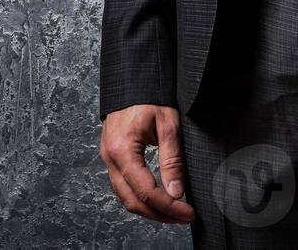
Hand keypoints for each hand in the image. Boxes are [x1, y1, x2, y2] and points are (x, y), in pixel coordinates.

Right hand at [100, 104, 194, 223]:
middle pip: (133, 201)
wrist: (131, 81)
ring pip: (126, 198)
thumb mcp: (168, 125)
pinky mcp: (111, 157)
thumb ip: (172, 159)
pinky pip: (123, 187)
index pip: (146, 191)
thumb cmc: (149, 97)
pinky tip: (157, 199)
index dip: (169, 206)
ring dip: (149, 210)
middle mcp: (110, 157)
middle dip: (160, 214)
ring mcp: (108, 158)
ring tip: (174, 212)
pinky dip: (140, 198)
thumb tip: (176, 191)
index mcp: (123, 150)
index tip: (189, 212)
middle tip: (184, 217)